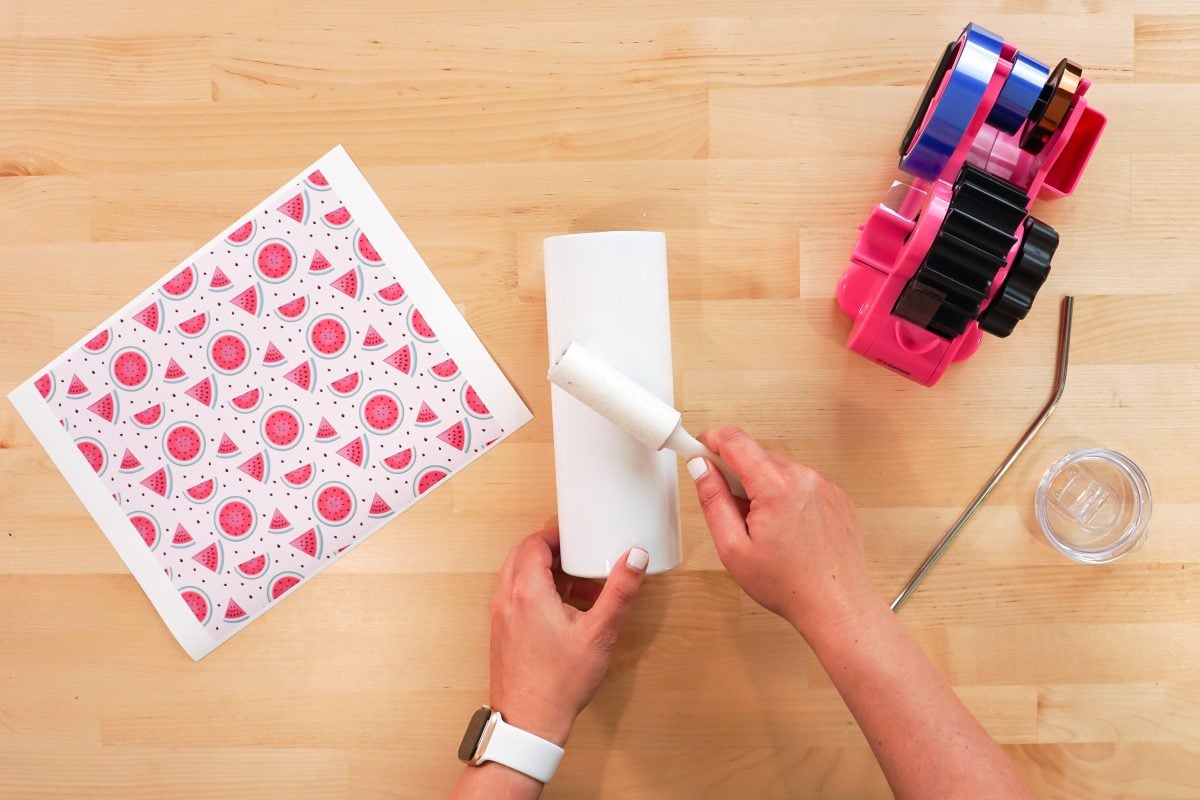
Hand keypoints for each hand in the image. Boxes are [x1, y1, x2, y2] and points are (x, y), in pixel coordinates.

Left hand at [488, 528, 647, 745]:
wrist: (528, 723)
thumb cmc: (559, 683)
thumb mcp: (600, 633)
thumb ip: (619, 591)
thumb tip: (635, 558)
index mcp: (527, 592)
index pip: (534, 543)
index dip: (557, 535)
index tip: (578, 537)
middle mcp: (507, 599)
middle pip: (523, 555)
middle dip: (553, 551)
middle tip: (581, 556)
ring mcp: (501, 616)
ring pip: (518, 576)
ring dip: (546, 573)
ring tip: (580, 587)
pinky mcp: (502, 632)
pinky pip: (516, 596)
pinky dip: (538, 592)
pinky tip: (565, 611)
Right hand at [689, 427, 879, 638]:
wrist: (836, 605)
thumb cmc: (789, 585)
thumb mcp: (733, 548)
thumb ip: (713, 501)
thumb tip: (701, 469)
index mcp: (776, 487)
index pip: (735, 440)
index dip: (710, 440)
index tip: (698, 449)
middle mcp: (804, 479)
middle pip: (757, 455)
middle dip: (738, 474)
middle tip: (734, 509)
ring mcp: (824, 486)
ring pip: (780, 470)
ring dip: (765, 487)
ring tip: (766, 528)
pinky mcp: (837, 496)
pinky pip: (802, 483)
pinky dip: (789, 497)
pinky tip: (788, 529)